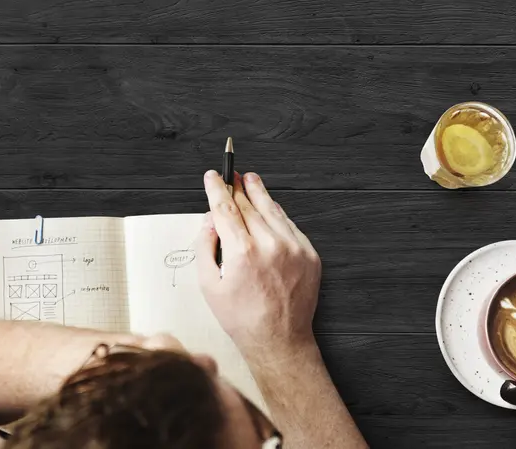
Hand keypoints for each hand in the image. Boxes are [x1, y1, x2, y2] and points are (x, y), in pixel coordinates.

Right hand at [195, 170, 320, 365]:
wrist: (279, 340)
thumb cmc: (242, 318)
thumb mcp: (209, 285)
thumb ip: (205, 247)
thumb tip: (210, 220)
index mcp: (242, 252)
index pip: (225, 208)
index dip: (216, 188)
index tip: (212, 176)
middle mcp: (270, 245)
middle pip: (248, 205)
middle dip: (236, 188)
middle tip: (229, 176)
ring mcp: (294, 248)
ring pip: (272, 210)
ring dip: (259, 192)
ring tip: (250, 179)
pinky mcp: (309, 254)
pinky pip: (290, 226)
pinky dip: (277, 215)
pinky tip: (269, 208)